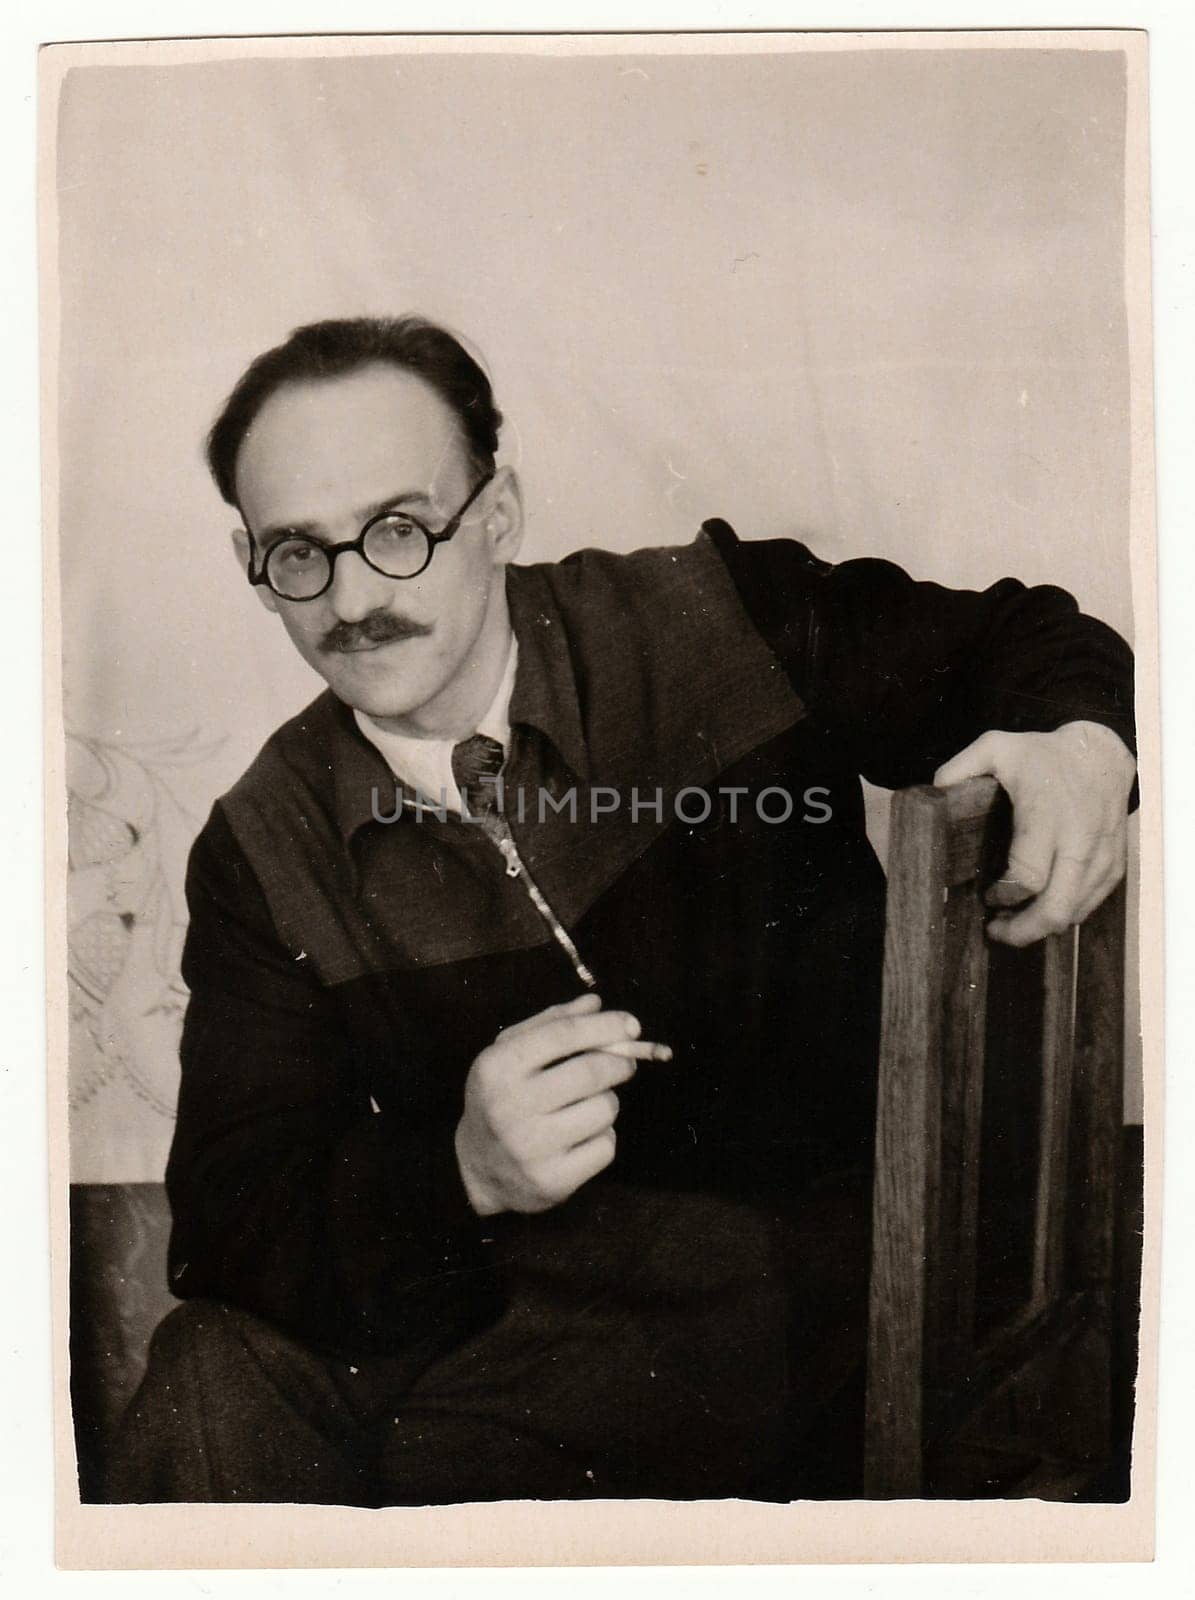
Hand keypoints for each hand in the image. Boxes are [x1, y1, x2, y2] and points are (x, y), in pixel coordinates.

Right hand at [455, 993, 671, 1216]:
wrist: (476, 1169)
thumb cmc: (500, 1098)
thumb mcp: (510, 1053)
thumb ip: (552, 1023)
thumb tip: (594, 1004)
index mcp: (498, 1067)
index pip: (563, 1035)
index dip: (605, 1026)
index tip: (632, 1025)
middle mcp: (511, 1107)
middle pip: (591, 1072)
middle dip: (619, 1062)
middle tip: (624, 1063)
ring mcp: (532, 1148)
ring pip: (604, 1110)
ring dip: (607, 1102)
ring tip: (586, 1106)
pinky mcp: (554, 1181)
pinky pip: (606, 1147)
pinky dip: (603, 1138)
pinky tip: (580, 1138)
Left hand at [933, 720, 1134, 947]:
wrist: (1100, 754)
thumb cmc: (1043, 755)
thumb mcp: (996, 748)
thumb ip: (960, 768)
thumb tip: (934, 793)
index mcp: (1047, 817)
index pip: (1028, 878)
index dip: (1004, 897)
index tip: (986, 897)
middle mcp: (1079, 841)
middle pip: (1056, 908)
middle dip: (1023, 930)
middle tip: (997, 930)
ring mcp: (1101, 856)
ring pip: (1074, 913)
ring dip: (1041, 927)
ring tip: (1014, 924)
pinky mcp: (1114, 865)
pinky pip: (1090, 906)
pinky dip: (1065, 915)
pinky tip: (1040, 909)